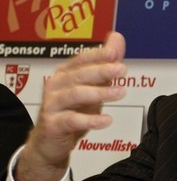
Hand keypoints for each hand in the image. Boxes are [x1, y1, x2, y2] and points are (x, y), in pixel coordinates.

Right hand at [15, 32, 127, 180]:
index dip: (97, 55)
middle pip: (79, 74)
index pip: (82, 59)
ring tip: (121, 92)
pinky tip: (106, 120)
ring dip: (100, 92)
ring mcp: (53, 104)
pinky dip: (90, 120)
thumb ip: (105, 64)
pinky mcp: (53, 124)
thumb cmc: (72, 111)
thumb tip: (117, 38)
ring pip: (75, 94)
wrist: (50, 142)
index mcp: (66, 73)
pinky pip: (72, 120)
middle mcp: (56, 85)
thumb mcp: (92, 88)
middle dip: (101, 70)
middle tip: (122, 69)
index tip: (115, 52)